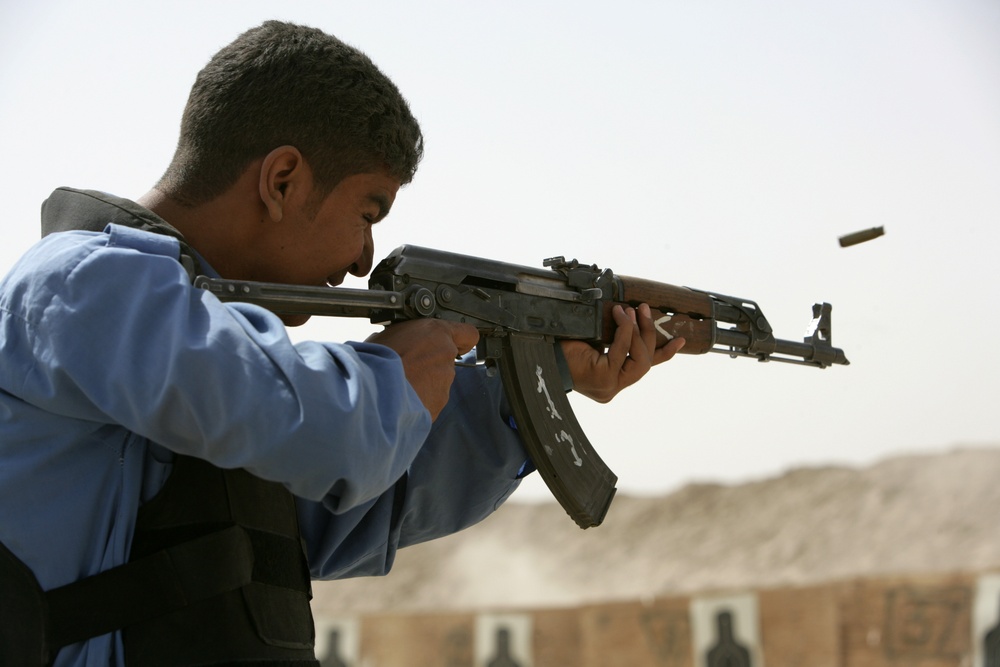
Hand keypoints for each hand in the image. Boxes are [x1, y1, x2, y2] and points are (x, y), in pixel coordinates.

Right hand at [367, 319, 478, 419]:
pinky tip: (399, 399)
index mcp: (436, 333)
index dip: (461, 340)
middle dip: (429, 364)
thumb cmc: (376, 360)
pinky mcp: (437, 405)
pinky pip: (429, 401)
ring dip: (422, 383)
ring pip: (437, 382)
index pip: (468, 334)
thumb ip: (407, 337)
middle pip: (446, 360)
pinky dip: (418, 400)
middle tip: (406, 367)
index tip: (455, 343)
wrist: (372, 393)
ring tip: (398, 384)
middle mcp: (445, 357)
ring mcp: (444, 383)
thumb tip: (403, 342)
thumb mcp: (387, 335)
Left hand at [560, 303, 684, 402]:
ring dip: (636, 332)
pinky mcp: (603, 380)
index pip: (644, 367)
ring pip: (638, 359)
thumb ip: (614, 337)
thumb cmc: (563, 348)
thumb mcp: (595, 340)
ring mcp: (609, 386)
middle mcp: (612, 387)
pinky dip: (624, 333)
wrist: (541, 355)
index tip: (680, 340)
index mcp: (612, 380)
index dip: (664, 354)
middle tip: (643, 310)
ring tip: (629, 311)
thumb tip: (632, 315)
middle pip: (645, 362)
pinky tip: (620, 317)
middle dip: (647, 333)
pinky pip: (621, 352)